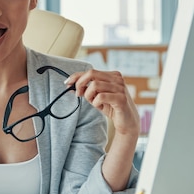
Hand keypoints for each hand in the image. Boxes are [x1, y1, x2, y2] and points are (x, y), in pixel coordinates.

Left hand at [65, 69, 139, 189]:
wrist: (126, 122)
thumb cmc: (111, 107)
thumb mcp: (96, 96)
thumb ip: (86, 89)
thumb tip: (69, 85)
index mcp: (112, 75)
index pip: (90, 71)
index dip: (76, 76)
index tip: (67, 83)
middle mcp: (117, 79)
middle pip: (91, 74)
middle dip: (80, 83)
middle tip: (78, 94)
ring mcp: (120, 88)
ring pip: (94, 85)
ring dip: (89, 95)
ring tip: (93, 102)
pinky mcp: (121, 98)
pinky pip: (101, 96)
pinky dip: (96, 102)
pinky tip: (100, 106)